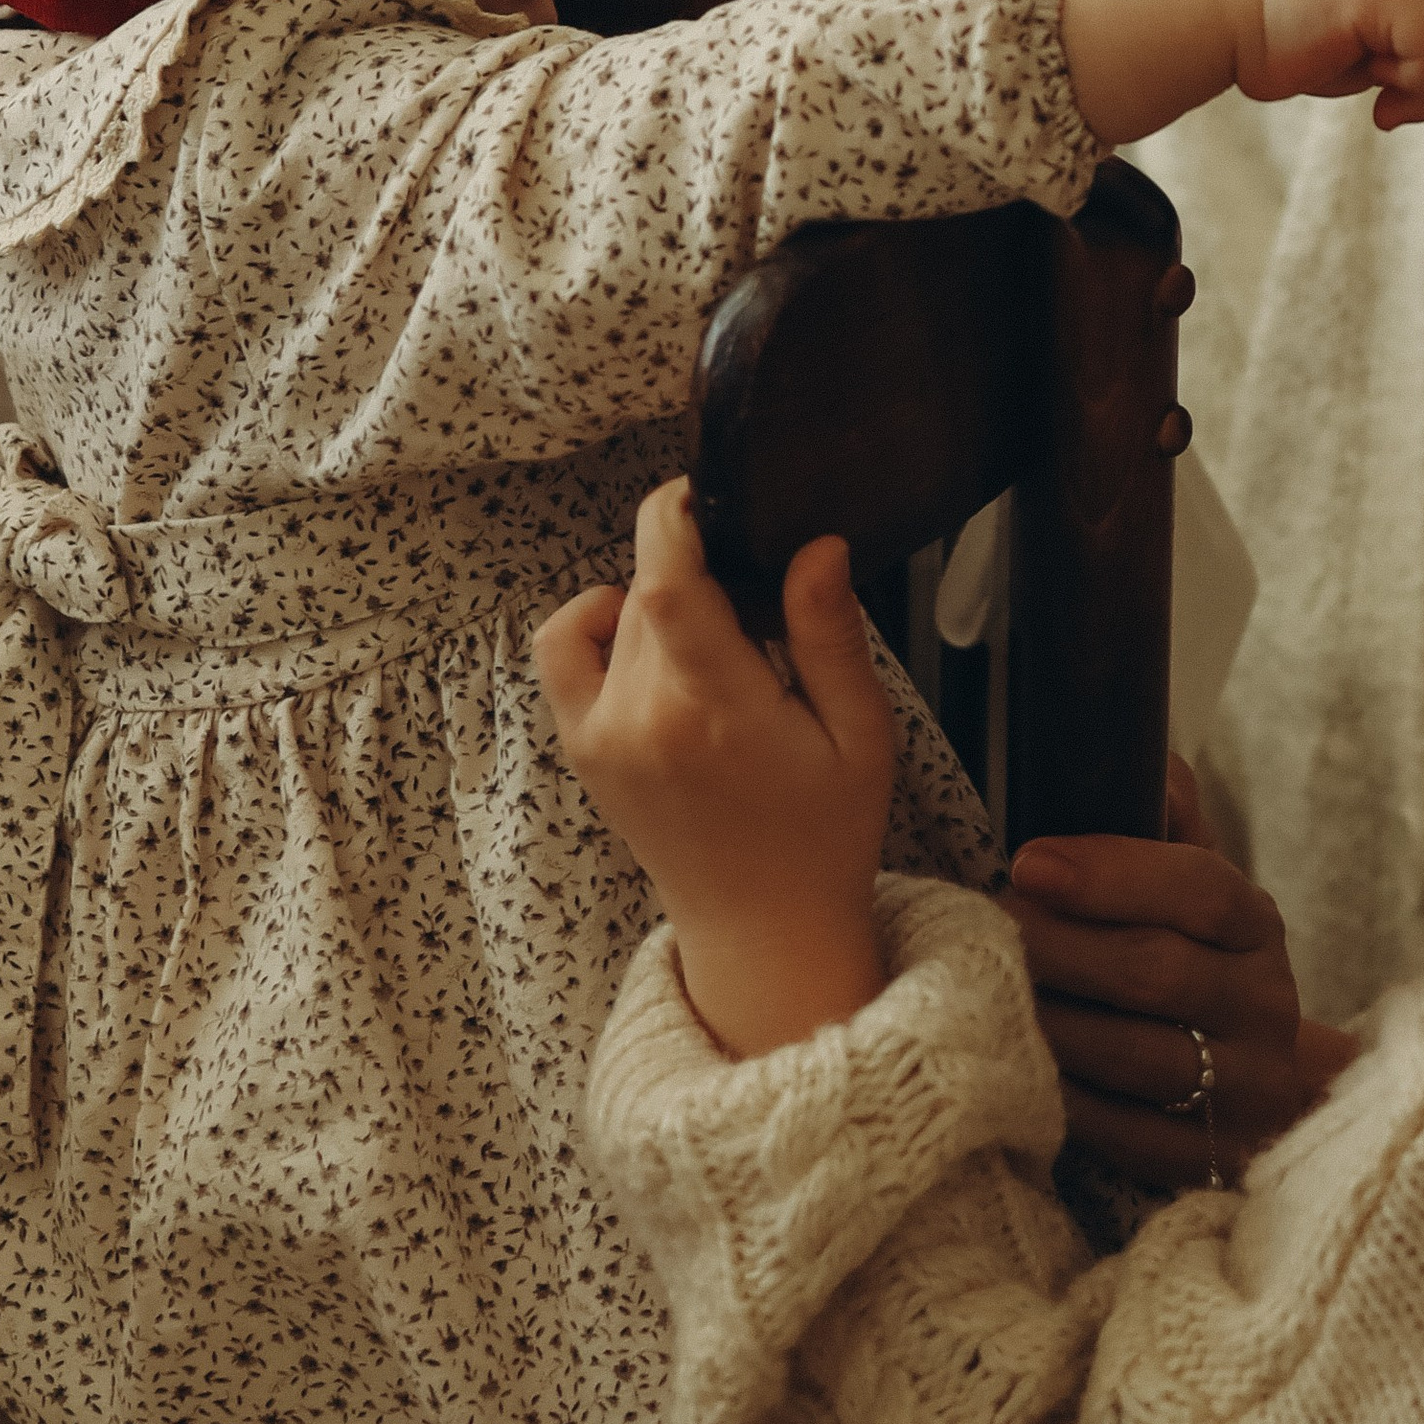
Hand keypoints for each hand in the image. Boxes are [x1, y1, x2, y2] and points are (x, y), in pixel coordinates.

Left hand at [533, 480, 894, 1056]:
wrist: (763, 930)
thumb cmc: (824, 833)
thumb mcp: (860, 733)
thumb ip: (830, 635)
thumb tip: (816, 545)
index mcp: (717, 713)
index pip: (665, 586)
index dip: (676, 518)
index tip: (711, 493)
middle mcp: (645, 721)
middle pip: (646, 588)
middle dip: (695, 563)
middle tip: (754, 595)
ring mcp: (603, 737)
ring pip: (614, 614)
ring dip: (658, 597)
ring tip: (715, 631)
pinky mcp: (584, 748)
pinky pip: (563, 648)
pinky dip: (594, 620)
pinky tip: (647, 636)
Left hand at [1008, 761, 1354, 1188]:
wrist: (1248, 1086)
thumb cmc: (1190, 960)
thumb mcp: (1189, 884)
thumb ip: (1165, 815)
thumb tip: (1146, 749)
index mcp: (1256, 925)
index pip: (1200, 887)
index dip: (1112, 872)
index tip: (1027, 861)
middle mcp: (1264, 1006)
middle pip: (1158, 973)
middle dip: (1059, 946)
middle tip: (986, 926)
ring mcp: (1244, 1091)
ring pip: (1138, 1058)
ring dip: (1051, 1022)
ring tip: (983, 992)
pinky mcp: (1208, 1164)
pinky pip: (1125, 1135)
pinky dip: (1062, 1099)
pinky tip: (1012, 1065)